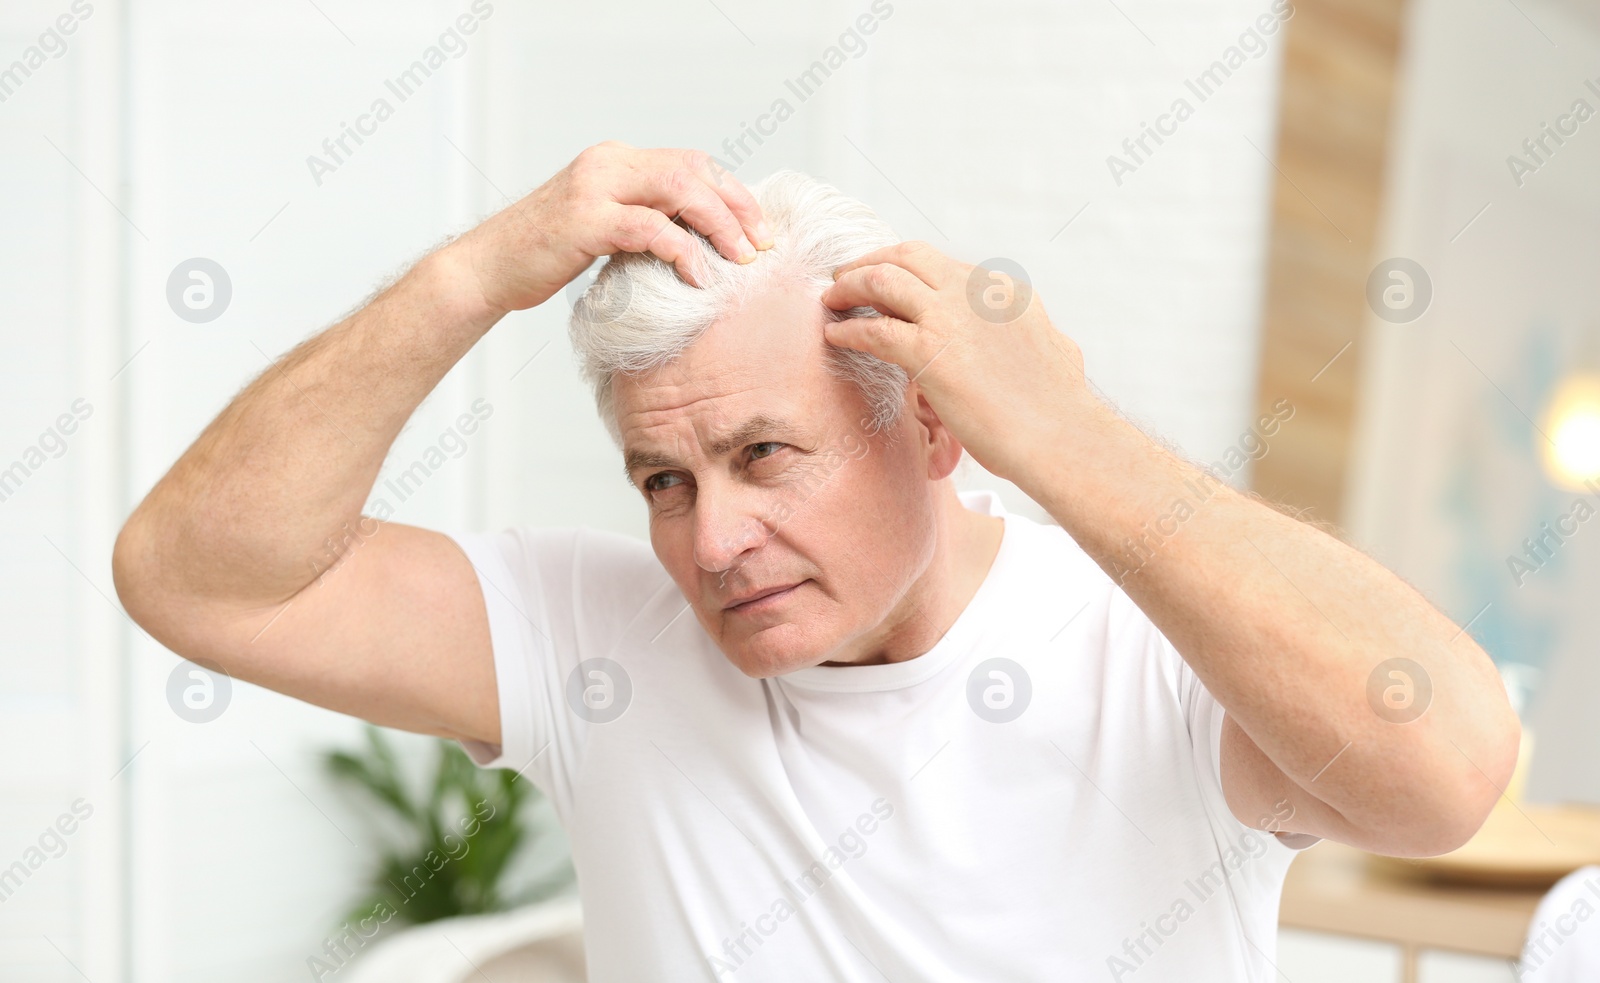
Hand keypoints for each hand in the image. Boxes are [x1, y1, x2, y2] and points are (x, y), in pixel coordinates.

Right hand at [451, 141, 773, 316]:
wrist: (487, 269)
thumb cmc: (544, 257)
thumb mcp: (602, 230)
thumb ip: (642, 222)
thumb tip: (696, 241)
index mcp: (616, 161)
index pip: (691, 163)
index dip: (732, 193)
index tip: (759, 228)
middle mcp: (608, 163)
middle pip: (693, 169)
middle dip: (737, 206)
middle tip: (761, 245)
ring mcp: (595, 187)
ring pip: (678, 188)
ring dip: (719, 223)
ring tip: (741, 258)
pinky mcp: (584, 219)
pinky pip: (650, 226)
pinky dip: (682, 249)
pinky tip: (699, 276)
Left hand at [820, 242, 1092, 482]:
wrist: (1060, 435)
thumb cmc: (1061, 409)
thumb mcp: (1056, 351)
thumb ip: (1034, 335)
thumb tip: (1042, 337)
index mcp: (1003, 290)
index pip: (943, 267)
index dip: (907, 270)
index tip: (887, 282)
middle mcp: (975, 291)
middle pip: (908, 256)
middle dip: (872, 261)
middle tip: (847, 277)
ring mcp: (950, 317)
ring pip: (883, 281)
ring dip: (850, 286)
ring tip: (831, 298)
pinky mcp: (930, 350)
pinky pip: (873, 330)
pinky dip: (849, 330)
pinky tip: (835, 336)